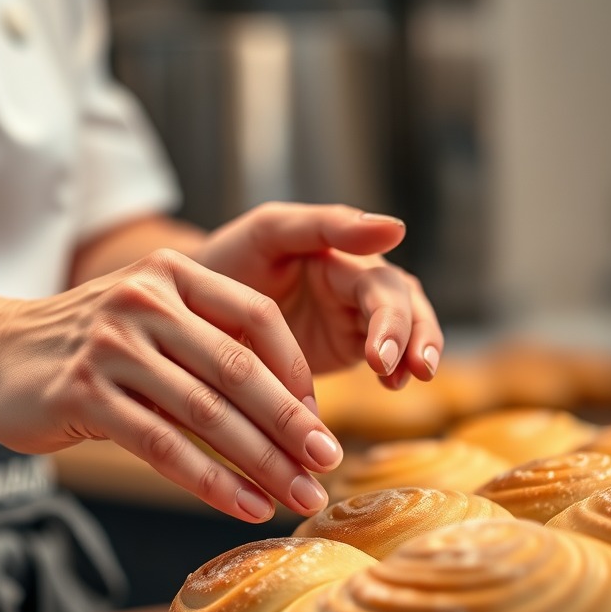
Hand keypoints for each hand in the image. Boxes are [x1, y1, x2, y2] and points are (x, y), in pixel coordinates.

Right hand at [0, 249, 342, 521]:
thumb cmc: (86, 346)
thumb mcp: (147, 318)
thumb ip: (207, 343)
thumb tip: (292, 408)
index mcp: (170, 274)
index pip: (256, 318)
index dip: (297, 373)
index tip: (318, 421)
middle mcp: (142, 300)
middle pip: (238, 370)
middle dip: (291, 426)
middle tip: (328, 466)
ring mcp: (110, 347)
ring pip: (206, 413)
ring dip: (261, 463)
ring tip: (298, 497)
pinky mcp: (82, 395)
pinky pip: (162, 445)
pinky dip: (211, 481)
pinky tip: (244, 506)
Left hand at [193, 203, 442, 388]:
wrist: (196, 300)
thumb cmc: (231, 256)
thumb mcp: (269, 231)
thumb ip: (323, 226)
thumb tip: (396, 229)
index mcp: (340, 253)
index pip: (377, 281)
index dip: (388, 313)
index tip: (386, 342)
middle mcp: (355, 281)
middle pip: (400, 305)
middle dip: (406, 335)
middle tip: (398, 367)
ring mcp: (353, 315)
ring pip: (405, 329)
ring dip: (414, 351)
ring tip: (413, 376)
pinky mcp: (347, 346)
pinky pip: (382, 357)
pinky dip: (394, 370)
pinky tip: (392, 385)